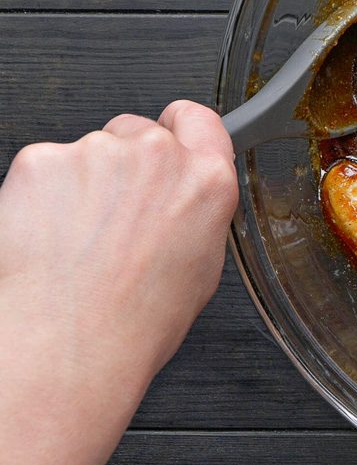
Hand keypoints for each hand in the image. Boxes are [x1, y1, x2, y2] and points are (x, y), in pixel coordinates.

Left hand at [0, 100, 237, 464]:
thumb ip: (198, 211)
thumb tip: (182, 202)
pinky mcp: (42, 161)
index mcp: (206, 182)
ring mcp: (97, 153)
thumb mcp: (203, 268)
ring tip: (76, 243)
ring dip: (81, 184)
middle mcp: (157, 156)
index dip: (179, 131)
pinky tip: (48, 240)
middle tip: (112, 219)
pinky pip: (44, 167)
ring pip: (88, 152)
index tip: (168, 142)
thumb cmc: (133, 322)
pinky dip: (41, 197)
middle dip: (124, 165)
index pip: (198, 119)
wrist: (68, 345)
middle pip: (137, 132)